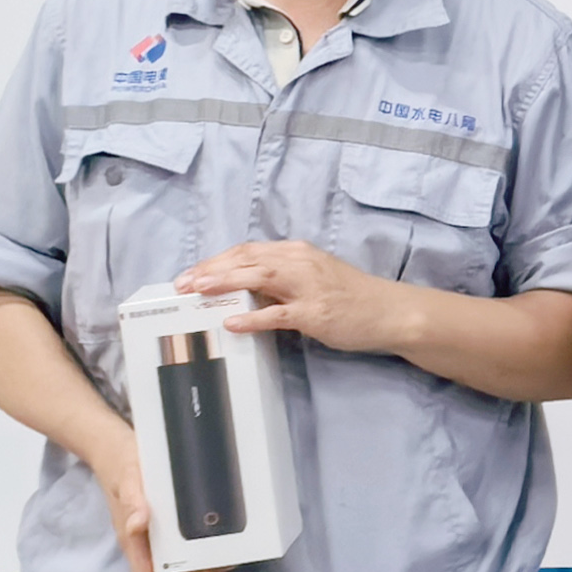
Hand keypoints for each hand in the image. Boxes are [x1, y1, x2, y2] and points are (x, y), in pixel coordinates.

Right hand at [88, 420, 215, 571]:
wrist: (115, 449)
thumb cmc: (122, 463)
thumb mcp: (129, 476)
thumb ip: (132, 500)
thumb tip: (139, 523)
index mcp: (131, 539)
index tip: (205, 567)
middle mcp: (142, 544)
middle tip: (225, 560)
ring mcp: (152, 539)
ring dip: (201, 570)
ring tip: (227, 554)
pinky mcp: (163, 529)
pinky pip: (180, 554)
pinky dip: (201, 554)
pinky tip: (219, 541)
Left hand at [180, 241, 418, 357]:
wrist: (390, 312)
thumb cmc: (352, 297)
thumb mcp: (314, 278)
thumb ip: (282, 279)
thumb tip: (244, 289)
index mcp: (298, 253)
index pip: (248, 250)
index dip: (216, 259)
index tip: (191, 272)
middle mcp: (301, 263)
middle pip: (247, 260)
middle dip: (210, 269)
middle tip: (181, 283)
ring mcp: (309, 287)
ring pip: (258, 278)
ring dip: (223, 282)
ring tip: (196, 291)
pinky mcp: (316, 313)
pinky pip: (277, 314)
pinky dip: (252, 316)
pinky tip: (231, 321)